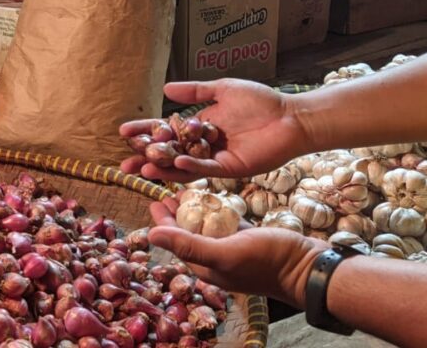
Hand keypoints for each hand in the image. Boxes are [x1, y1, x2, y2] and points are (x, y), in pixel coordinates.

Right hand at [119, 79, 312, 181]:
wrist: (290, 117)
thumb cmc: (261, 102)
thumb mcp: (222, 90)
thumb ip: (194, 92)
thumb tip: (165, 89)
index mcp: (198, 127)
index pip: (165, 131)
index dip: (144, 132)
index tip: (123, 132)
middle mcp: (202, 146)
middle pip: (168, 154)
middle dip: (146, 159)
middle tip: (124, 164)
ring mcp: (215, 159)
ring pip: (182, 167)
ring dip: (163, 169)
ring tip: (142, 169)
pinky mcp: (230, 169)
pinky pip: (206, 170)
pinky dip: (191, 168)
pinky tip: (176, 164)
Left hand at [149, 197, 326, 308]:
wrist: (309, 267)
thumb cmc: (267, 261)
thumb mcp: (224, 253)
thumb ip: (189, 245)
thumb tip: (150, 235)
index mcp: (205, 265)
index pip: (176, 241)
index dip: (164, 222)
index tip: (155, 201)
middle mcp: (216, 258)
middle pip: (189, 232)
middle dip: (176, 214)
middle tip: (167, 191)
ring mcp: (233, 247)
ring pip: (207, 226)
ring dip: (195, 209)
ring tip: (186, 190)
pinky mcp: (248, 238)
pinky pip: (226, 222)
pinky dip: (217, 209)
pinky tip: (213, 197)